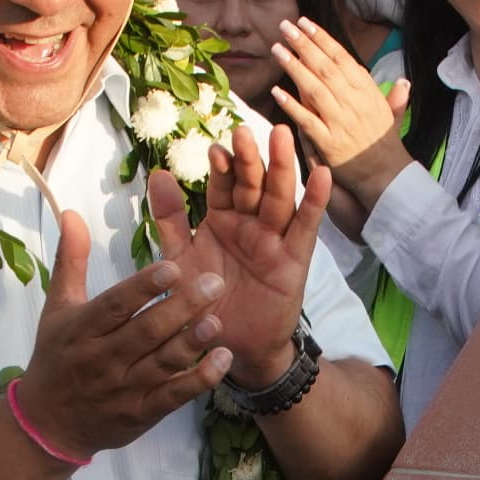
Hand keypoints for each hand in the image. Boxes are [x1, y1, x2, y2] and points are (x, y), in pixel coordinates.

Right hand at [17, 208, 229, 458]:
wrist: (49, 424)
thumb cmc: (56, 357)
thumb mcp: (57, 307)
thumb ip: (71, 260)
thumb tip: (71, 213)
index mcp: (81, 330)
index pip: (115, 305)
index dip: (144, 287)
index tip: (174, 266)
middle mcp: (102, 359)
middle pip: (145, 332)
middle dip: (180, 308)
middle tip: (214, 283)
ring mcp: (123, 389)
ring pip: (162, 363)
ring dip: (192, 342)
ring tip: (218, 319)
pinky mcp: (141, 413)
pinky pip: (173, 396)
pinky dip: (199, 380)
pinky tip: (222, 360)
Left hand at [154, 123, 330, 393]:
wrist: (229, 346)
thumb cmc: (203, 301)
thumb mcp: (180, 259)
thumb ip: (170, 219)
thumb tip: (157, 173)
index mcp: (221, 219)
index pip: (223, 185)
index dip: (221, 167)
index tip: (214, 149)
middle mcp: (249, 223)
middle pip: (251, 185)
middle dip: (249, 159)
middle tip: (244, 133)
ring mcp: (274, 239)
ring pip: (278, 198)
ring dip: (281, 168)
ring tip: (282, 138)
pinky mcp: (294, 260)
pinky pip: (305, 228)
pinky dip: (314, 202)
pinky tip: (321, 174)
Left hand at [261, 16, 406, 218]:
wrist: (387, 176)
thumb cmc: (386, 145)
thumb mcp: (392, 116)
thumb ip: (394, 97)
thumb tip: (403, 81)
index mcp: (367, 91)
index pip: (342, 58)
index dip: (323, 39)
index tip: (306, 23)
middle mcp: (355, 102)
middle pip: (326, 67)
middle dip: (305, 44)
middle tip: (285, 26)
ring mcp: (341, 122)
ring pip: (315, 89)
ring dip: (295, 67)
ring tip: (277, 50)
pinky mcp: (329, 142)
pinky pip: (308, 120)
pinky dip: (292, 105)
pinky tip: (277, 91)